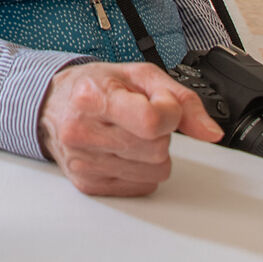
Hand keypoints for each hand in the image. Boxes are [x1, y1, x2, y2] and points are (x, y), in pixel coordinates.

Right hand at [37, 61, 220, 196]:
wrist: (52, 105)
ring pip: (155, 170)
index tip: (161, 105)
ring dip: (152, 154)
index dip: (170, 114)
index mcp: (93, 97)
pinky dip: (141, 169)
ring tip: (128, 135)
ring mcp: (84, 162)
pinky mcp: (88, 184)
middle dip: (159, 134)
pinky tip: (121, 152)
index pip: (152, 120)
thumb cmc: (95, 87)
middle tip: (136, 118)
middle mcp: (82, 132)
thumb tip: (210, 132)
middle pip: (157, 148)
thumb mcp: (139, 75)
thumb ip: (182, 99)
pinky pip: (143, 185)